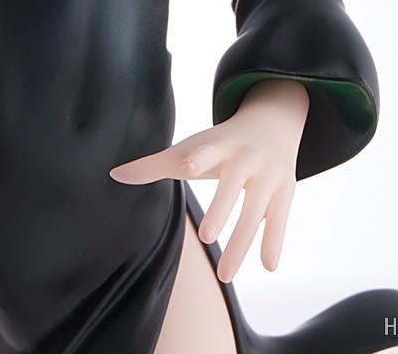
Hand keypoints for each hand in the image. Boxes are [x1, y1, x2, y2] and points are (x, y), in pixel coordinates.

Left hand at [110, 78, 308, 281]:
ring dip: (242, 242)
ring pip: (255, 211)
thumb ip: (154, 164)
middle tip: (207, 237)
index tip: (187, 165)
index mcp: (218, 144)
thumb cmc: (219, 144)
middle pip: (231, 185)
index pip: (206, 149)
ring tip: (225, 274)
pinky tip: (268, 267)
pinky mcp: (285, 191)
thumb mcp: (190, 148)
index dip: (197, 156)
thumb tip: (112, 175)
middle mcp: (245, 157)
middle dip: (221, 210)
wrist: (271, 123)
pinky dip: (274, 242)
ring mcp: (268, 175)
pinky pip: (280, 219)